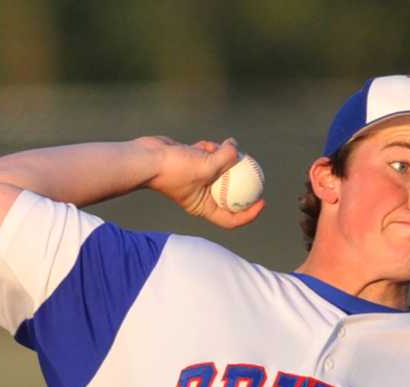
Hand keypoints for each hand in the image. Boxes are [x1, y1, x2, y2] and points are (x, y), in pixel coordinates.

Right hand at [141, 136, 264, 228]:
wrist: (147, 158)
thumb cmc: (173, 169)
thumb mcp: (205, 166)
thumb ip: (226, 157)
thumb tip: (237, 147)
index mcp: (203, 207)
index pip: (231, 218)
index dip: (249, 213)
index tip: (262, 200)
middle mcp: (201, 195)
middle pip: (229, 192)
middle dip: (241, 180)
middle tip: (255, 168)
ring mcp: (196, 179)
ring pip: (220, 169)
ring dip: (222, 157)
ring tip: (217, 149)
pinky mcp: (192, 163)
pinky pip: (208, 155)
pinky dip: (210, 148)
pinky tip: (204, 144)